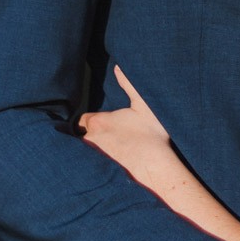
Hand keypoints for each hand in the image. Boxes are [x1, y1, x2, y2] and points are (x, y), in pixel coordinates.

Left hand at [79, 66, 175, 195]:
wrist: (157, 168)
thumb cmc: (151, 134)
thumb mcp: (143, 104)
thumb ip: (129, 83)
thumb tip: (118, 66)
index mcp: (98, 123)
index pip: (82, 119)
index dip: (89, 119)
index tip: (98, 120)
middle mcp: (91, 141)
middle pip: (82, 136)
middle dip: (89, 134)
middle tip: (104, 133)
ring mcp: (95, 159)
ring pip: (87, 152)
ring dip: (92, 150)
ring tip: (107, 148)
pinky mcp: (102, 174)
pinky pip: (93, 167)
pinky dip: (97, 165)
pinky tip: (109, 165)